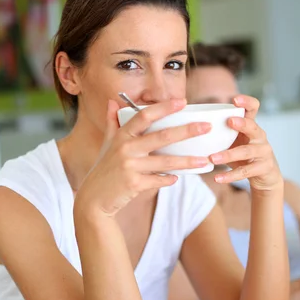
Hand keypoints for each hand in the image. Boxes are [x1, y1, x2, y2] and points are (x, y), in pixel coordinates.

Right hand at [75, 99, 210, 216]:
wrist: (93, 199)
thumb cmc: (104, 169)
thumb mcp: (107, 144)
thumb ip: (112, 122)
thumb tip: (113, 101)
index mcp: (122, 136)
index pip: (144, 116)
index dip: (164, 107)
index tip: (183, 102)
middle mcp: (126, 149)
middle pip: (161, 136)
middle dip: (186, 131)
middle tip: (206, 127)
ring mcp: (130, 167)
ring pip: (165, 162)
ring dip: (187, 161)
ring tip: (205, 160)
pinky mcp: (134, 184)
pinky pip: (158, 180)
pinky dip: (169, 180)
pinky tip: (178, 178)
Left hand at [209, 95, 282, 191]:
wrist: (265, 176)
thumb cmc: (243, 155)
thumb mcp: (234, 141)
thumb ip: (220, 133)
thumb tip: (189, 126)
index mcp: (251, 126)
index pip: (253, 108)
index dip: (247, 102)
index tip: (234, 99)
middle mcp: (260, 136)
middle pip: (253, 127)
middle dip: (242, 124)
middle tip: (229, 121)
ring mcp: (264, 152)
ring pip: (246, 152)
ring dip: (228, 155)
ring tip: (212, 158)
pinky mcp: (263, 168)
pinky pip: (245, 172)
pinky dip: (230, 176)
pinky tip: (217, 178)